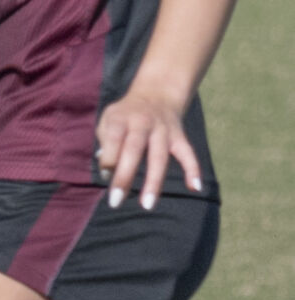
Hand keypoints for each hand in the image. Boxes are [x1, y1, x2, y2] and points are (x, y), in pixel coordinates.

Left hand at [95, 89, 202, 209]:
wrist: (156, 94)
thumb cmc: (124, 116)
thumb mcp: (108, 120)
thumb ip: (105, 142)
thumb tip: (106, 172)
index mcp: (121, 119)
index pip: (113, 139)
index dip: (108, 159)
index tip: (104, 176)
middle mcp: (143, 123)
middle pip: (134, 150)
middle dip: (124, 176)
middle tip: (115, 201)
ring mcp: (163, 130)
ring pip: (159, 157)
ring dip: (153, 182)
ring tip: (147, 204)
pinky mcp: (179, 136)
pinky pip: (187, 153)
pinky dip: (193, 169)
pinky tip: (195, 187)